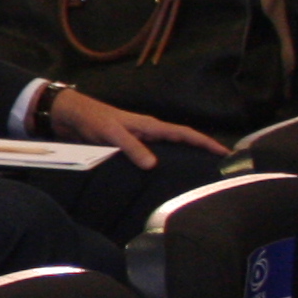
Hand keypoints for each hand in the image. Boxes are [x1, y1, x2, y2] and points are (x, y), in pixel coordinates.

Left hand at [48, 89, 220, 167]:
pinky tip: (162, 181)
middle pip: (182, 143)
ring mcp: (140, 141)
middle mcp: (149, 133)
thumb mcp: (112, 133)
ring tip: (197, 180)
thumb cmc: (92, 119)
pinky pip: (151, 158)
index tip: (227, 153)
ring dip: (182, 161)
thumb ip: (132, 147)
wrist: (69, 115)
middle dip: (201, 154)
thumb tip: (153, 165)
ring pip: (168, 151)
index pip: (186, 134)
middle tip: (219, 171)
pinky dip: (161, 167)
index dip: (206, 143)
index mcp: (151, 126)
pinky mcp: (128, 148)